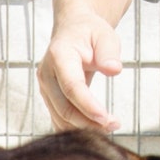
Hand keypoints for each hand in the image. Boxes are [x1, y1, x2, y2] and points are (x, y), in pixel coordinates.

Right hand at [37, 12, 123, 131]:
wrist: (73, 30)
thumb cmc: (90, 33)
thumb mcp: (105, 35)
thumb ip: (109, 52)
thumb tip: (113, 69)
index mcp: (59, 55)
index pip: (71, 86)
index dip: (87, 105)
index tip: (106, 118)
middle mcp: (47, 73)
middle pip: (64, 107)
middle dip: (89, 122)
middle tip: (114, 125)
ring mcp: (45, 87)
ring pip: (60, 117)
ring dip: (84, 127)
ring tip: (109, 127)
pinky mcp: (49, 97)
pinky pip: (59, 119)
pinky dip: (76, 128)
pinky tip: (95, 128)